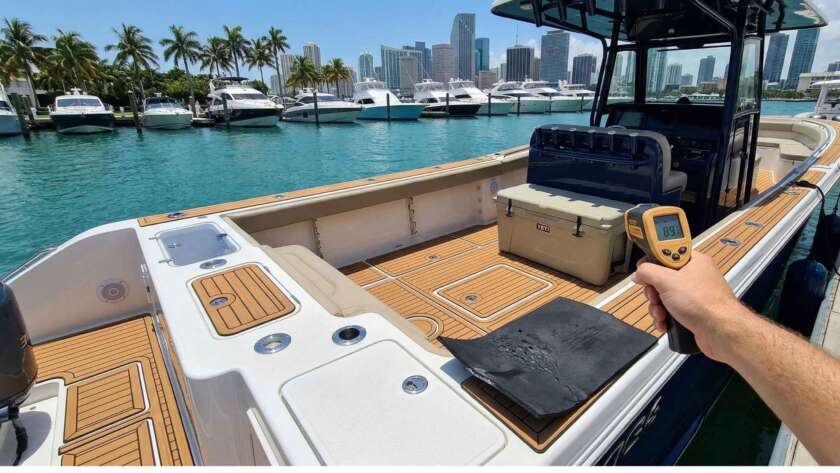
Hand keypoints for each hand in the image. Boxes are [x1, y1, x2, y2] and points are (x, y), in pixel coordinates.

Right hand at [631, 251, 747, 360]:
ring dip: (657, 307)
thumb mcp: (667, 281)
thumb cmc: (705, 304)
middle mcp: (695, 276)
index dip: (653, 261)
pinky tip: (665, 323)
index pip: (667, 252)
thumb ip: (648, 272)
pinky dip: (665, 318)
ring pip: (664, 296)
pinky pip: (671, 310)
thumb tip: (639, 272)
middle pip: (662, 277)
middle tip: (655, 296)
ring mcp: (694, 295)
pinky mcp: (692, 311)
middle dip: (654, 291)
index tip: (644, 269)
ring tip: (661, 313)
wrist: (721, 332)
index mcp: (693, 261)